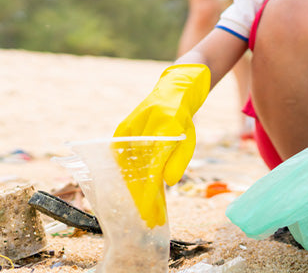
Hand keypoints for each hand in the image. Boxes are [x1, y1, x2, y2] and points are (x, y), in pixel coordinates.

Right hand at [114, 64, 210, 226]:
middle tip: (147, 217)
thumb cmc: (183, 118)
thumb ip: (179, 160)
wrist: (172, 90)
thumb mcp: (188, 139)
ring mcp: (131, 126)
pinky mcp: (122, 127)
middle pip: (137, 171)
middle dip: (141, 197)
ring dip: (131, 187)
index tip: (150, 213)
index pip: (153, 170)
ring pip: (125, 165)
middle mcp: (145, 127)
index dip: (149, 194)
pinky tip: (128, 187)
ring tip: (140, 206)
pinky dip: (122, 171)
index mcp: (166, 129)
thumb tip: (167, 183)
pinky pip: (119, 154)